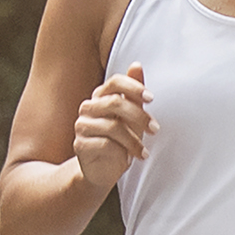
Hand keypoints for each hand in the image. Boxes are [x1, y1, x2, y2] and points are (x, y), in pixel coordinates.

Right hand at [70, 65, 151, 189]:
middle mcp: (88, 108)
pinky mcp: (80, 145)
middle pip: (115, 103)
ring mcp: (82, 126)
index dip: (133, 87)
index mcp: (100, 97)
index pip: (114, 82)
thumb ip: (133, 93)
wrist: (103, 170)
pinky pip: (105, 144)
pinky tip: (130, 159)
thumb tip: (136, 65)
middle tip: (155, 129)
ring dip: (134, 141)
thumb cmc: (120, 140)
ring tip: (144, 152)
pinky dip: (122, 152)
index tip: (151, 98)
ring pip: (113, 126)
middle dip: (139, 116)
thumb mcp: (131, 116)